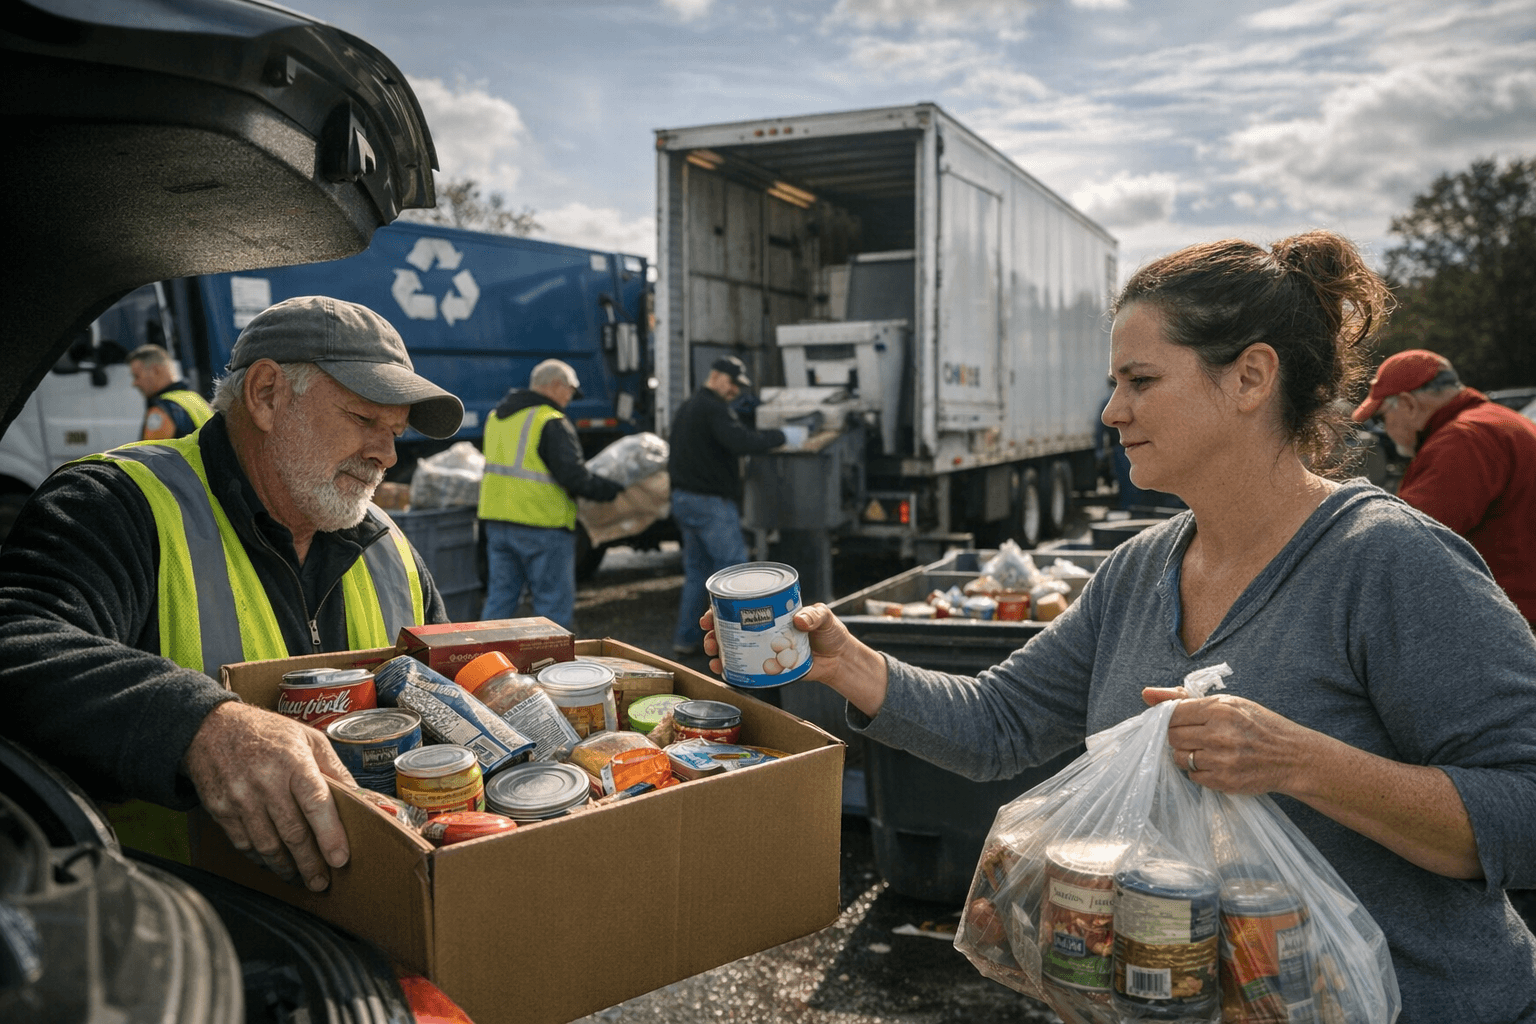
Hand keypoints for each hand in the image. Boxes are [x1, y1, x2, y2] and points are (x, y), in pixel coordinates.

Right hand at [183, 701, 353, 890]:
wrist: (211, 728)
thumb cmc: (267, 732)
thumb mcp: (308, 738)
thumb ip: (334, 769)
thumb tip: (361, 797)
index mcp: (293, 762)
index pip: (316, 804)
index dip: (329, 835)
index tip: (340, 859)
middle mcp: (266, 782)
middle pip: (293, 833)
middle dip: (311, 863)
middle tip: (322, 881)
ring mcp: (240, 799)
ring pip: (267, 845)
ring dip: (287, 868)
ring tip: (302, 877)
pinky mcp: (221, 811)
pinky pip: (244, 845)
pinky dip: (262, 860)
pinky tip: (275, 864)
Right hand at [703, 603, 888, 714]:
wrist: (840, 660)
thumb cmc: (831, 632)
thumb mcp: (824, 617)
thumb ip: (815, 615)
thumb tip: (799, 620)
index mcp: (770, 613)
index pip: (740, 608)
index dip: (719, 610)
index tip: (710, 615)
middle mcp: (762, 631)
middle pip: (729, 629)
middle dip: (712, 633)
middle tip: (709, 638)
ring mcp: (764, 650)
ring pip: (733, 649)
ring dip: (717, 651)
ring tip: (713, 655)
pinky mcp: (769, 669)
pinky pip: (746, 669)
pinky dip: (731, 670)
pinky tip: (722, 670)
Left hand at [1142, 687, 1316, 796]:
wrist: (1293, 756)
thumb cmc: (1259, 725)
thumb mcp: (1229, 703)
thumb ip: (1185, 699)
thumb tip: (1145, 694)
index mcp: (1219, 710)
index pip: (1172, 713)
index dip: (1171, 718)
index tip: (1178, 721)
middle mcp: (1218, 734)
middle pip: (1172, 737)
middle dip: (1178, 736)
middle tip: (1194, 736)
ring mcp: (1221, 760)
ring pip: (1179, 758)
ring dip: (1186, 754)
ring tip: (1205, 750)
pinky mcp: (1224, 781)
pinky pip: (1193, 777)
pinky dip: (1199, 771)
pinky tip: (1216, 764)